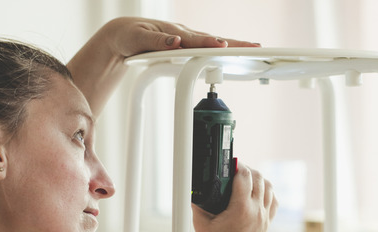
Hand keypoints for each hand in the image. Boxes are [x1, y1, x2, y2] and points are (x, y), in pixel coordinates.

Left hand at [100, 17, 260, 58]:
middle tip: (255, 46)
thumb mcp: (139, 39)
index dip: (212, 43)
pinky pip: (207, 47)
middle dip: (234, 43)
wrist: (123, 34)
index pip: (197, 40)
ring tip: (252, 48)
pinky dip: (222, 49)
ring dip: (233, 45)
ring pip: (213, 42)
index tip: (224, 46)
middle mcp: (183, 34)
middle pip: (213, 39)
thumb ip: (158, 40)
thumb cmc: (129, 36)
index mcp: (174, 32)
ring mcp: (186, 38)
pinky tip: (232, 52)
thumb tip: (177, 40)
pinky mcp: (186, 45)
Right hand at [192, 164, 277, 231]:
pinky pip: (273, 201)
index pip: (245, 176)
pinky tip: (257, 193)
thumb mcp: (201, 225)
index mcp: (241, 209)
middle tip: (236, 169)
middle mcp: (256, 211)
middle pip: (259, 178)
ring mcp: (264, 218)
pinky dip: (267, 192)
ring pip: (269, 188)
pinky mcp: (267, 225)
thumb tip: (193, 191)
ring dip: (259, 179)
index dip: (238, 165)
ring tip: (246, 178)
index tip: (230, 163)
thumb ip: (197, 205)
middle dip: (248, 169)